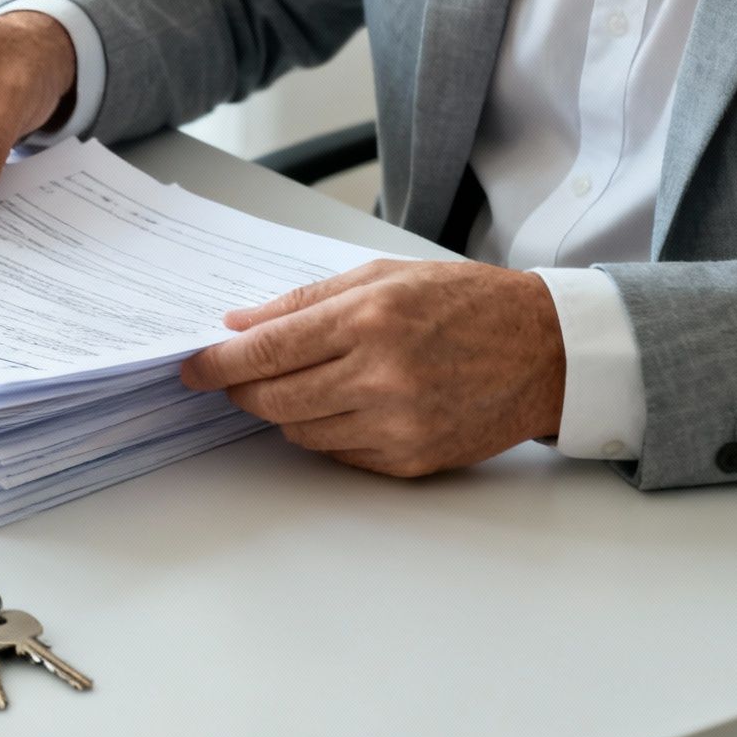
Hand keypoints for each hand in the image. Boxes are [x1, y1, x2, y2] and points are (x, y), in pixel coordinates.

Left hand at [178, 260, 565, 476]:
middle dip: (241, 390)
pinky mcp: (411, 460)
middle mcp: (381, 375)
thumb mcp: (384, 276)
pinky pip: (338, 454)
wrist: (546, 352)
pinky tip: (346, 405)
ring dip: (284, 409)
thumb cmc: (466, 303)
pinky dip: (326, 432)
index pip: (266, 350)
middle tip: (235, 378)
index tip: (191, 368)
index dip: (218, 364)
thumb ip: (305, 301)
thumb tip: (239, 324)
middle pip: (272, 397)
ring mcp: (397, 424)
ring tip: (304, 382)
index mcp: (370, 319)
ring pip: (299, 430)